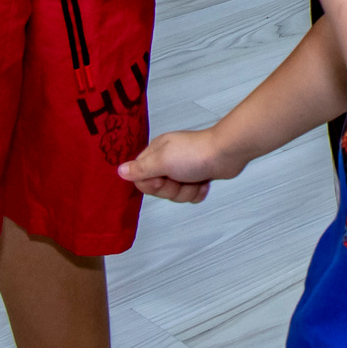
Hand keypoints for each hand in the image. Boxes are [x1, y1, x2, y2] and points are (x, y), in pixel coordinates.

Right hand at [120, 127, 244, 203]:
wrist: (226, 154)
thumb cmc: (194, 154)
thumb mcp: (162, 161)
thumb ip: (141, 168)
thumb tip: (120, 171)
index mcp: (156, 152)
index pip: (141, 178)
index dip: (152, 184)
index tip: (163, 177)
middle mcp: (167, 160)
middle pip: (159, 190)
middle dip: (172, 190)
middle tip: (181, 178)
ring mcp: (183, 169)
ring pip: (175, 195)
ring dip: (187, 191)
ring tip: (196, 179)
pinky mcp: (196, 176)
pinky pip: (190, 195)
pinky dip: (198, 192)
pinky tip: (204, 182)